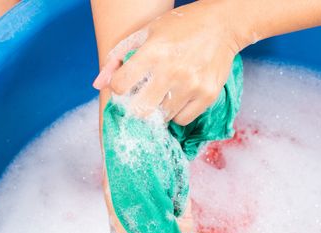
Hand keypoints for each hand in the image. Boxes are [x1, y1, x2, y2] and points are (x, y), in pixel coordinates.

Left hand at [93, 0, 240, 124]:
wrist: (222, 25)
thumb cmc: (180, 27)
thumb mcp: (146, 32)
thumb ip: (118, 56)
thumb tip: (98, 84)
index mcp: (152, 52)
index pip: (120, 87)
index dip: (119, 89)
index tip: (126, 87)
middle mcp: (171, 71)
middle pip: (140, 110)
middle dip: (137, 108)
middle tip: (142, 100)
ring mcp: (191, 85)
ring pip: (162, 117)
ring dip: (159, 110)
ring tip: (165, 94)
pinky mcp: (207, 95)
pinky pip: (183, 119)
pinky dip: (178, 113)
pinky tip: (180, 98)